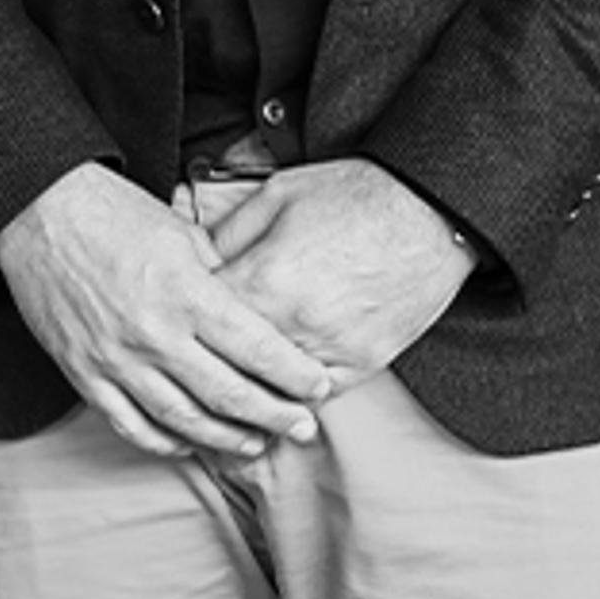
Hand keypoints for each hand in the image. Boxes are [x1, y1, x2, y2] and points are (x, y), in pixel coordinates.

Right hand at [0, 166, 340, 462]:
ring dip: (228, 438)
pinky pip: (131, 425)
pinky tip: (191, 441)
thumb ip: (220, 278)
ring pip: (185, 420)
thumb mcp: (182, 233)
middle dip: (276, 416)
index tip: (318, 388)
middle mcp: (154, 334)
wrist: (37, 210)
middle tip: (304, 428)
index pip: (257, 349)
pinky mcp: (84, 374)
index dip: (294, 375)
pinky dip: (165, 441)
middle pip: (230, 395)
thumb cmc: (113, 212)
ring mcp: (116, 360)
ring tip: (257, 442)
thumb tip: (251, 314)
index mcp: (187, 293)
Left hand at [186, 160, 475, 385]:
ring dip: (243, 398)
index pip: (200, 321)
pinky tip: (271, 399)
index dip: (181, 326)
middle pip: (228, 367)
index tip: (169, 333)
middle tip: (180, 381)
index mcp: (264, 278)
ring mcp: (329, 348)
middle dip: (204, 373)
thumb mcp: (276, 196)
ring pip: (268, 394)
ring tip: (218, 403)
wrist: (429, 210)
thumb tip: (194, 262)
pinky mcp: (361, 363)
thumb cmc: (356, 195)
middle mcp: (293, 323)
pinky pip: (313, 398)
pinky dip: (289, 399)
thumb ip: (227, 235)